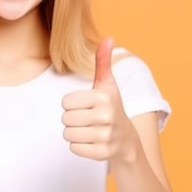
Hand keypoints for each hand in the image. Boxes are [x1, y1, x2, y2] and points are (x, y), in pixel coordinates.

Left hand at [61, 38, 136, 161]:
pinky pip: (74, 148)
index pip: (65, 103)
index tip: (87, 106)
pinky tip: (92, 141)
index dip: (72, 105)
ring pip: (68, 134)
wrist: (126, 139)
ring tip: (90, 130)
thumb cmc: (111, 107)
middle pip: (65, 119)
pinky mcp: (102, 153)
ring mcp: (105, 136)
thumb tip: (108, 38)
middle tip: (88, 119)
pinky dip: (79, 146)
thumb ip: (103, 62)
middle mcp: (106, 116)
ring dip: (75, 133)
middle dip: (73, 119)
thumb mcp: (107, 85)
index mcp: (103, 97)